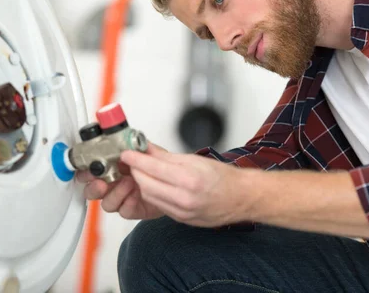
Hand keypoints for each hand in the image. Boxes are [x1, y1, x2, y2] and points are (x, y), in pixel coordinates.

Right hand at [76, 143, 164, 219]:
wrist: (172, 182)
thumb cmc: (157, 167)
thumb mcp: (149, 151)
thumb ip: (137, 146)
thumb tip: (128, 139)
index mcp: (112, 168)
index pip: (90, 169)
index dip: (85, 169)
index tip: (90, 166)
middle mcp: (113, 184)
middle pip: (91, 190)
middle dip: (93, 187)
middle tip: (101, 182)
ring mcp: (121, 198)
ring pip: (106, 203)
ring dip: (115, 193)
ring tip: (128, 183)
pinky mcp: (132, 209)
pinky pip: (123, 211)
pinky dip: (128, 203)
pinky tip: (136, 194)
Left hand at [120, 144, 251, 227]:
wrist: (241, 198)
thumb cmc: (223, 178)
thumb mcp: (194, 160)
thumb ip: (167, 156)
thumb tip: (147, 149)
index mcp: (189, 179)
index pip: (152, 168)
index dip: (136, 159)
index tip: (127, 153)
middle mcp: (184, 198)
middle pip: (146, 184)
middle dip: (136, 171)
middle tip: (134, 161)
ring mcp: (182, 212)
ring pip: (150, 197)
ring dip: (142, 183)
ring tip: (143, 172)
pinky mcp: (181, 219)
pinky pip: (159, 206)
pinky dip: (153, 194)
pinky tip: (155, 186)